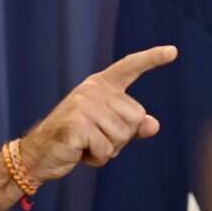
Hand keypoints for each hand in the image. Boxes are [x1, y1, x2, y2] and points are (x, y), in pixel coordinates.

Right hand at [19, 45, 177, 181]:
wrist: (38, 155)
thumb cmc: (74, 142)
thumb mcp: (106, 132)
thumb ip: (130, 126)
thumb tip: (153, 125)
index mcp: (100, 86)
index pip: (129, 68)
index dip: (152, 59)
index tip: (173, 51)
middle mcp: (92, 91)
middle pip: (135, 118)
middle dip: (121, 138)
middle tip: (94, 139)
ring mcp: (83, 106)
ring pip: (122, 136)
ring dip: (108, 150)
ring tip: (85, 146)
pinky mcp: (76, 124)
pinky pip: (106, 149)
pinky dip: (96, 159)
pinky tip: (79, 152)